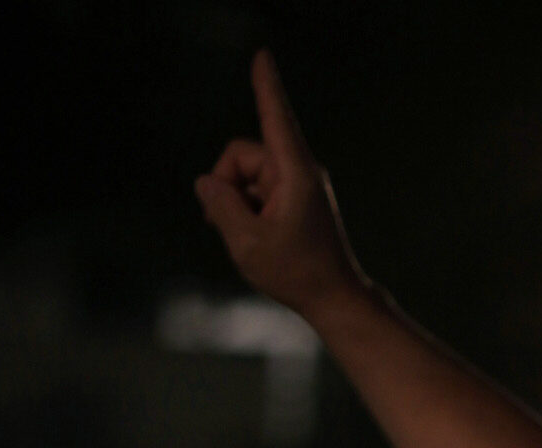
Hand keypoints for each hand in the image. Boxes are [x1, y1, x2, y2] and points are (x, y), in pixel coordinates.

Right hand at [196, 50, 364, 320]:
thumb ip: (220, 205)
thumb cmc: (297, 273)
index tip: (263, 55)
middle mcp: (299, 172)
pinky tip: (252, 237)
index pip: (275, 118)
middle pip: (244, 155)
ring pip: (247, 176)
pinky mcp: (296, 200)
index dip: (265, 86)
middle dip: (225, 183)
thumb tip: (207, 182)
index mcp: (295, 174)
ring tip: (247, 238)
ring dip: (236, 201)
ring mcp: (298, 186)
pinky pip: (258, 191)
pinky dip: (247, 209)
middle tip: (221, 223)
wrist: (335, 298)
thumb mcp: (247, 242)